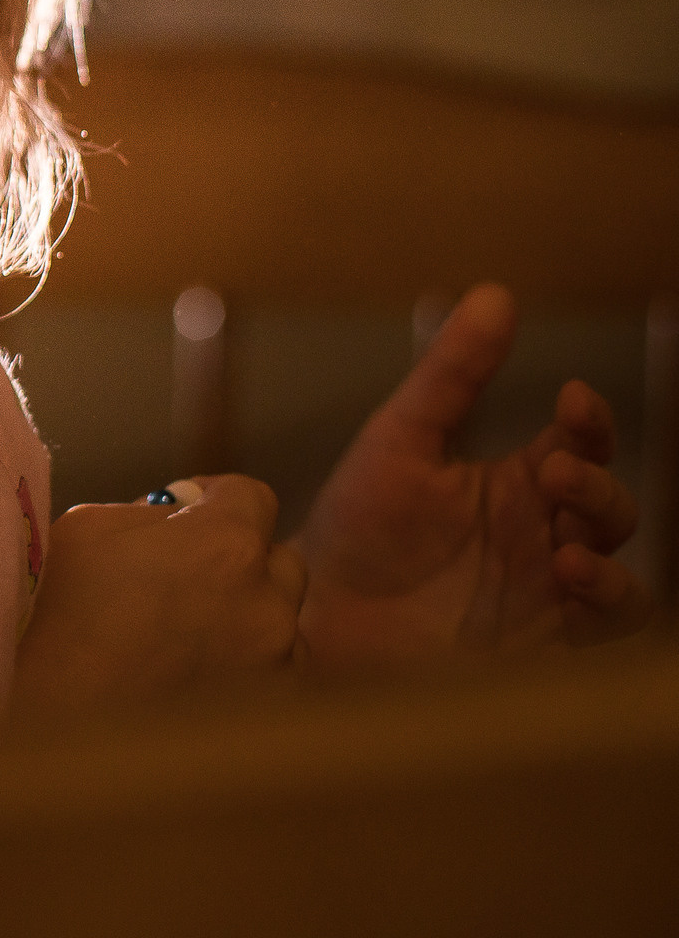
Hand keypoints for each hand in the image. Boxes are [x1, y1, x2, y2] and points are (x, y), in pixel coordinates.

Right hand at [15, 474, 305, 718]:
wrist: (52, 732)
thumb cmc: (54, 623)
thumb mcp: (83, 532)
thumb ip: (147, 513)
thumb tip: (177, 513)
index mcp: (224, 546)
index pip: (251, 495)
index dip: (215, 500)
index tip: (187, 516)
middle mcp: (268, 603)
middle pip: (279, 560)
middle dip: (240, 563)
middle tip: (187, 582)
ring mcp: (279, 667)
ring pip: (282, 626)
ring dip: (248, 624)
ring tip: (187, 647)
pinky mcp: (275, 719)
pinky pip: (278, 680)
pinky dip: (248, 677)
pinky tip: (196, 688)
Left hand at [295, 283, 646, 669]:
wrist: (315, 614)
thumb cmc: (356, 525)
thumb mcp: (399, 439)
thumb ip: (451, 375)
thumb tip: (497, 293)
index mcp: (514, 482)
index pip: (579, 440)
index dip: (590, 419)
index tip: (573, 398)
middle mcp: (541, 534)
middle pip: (609, 502)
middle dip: (596, 482)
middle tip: (554, 470)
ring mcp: (547, 592)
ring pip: (622, 565)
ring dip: (604, 545)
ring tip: (563, 543)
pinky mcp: (543, 644)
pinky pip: (609, 624)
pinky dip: (608, 598)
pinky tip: (570, 578)